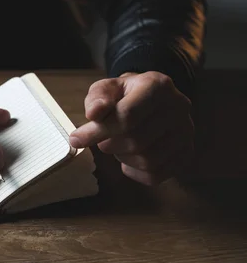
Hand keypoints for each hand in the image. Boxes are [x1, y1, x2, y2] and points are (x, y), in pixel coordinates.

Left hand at [69, 71, 193, 184]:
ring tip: (118, 145)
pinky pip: (155, 176)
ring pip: (147, 160)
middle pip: (136, 140)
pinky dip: (134, 172)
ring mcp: (186, 133)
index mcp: (158, 86)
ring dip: (122, 158)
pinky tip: (128, 158)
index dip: (98, 131)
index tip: (76, 139)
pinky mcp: (186, 154)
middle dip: (109, 144)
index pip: (128, 116)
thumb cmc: (124, 95)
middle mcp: (179, 108)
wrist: (151, 100)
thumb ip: (97, 99)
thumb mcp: (107, 88)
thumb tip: (94, 114)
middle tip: (102, 140)